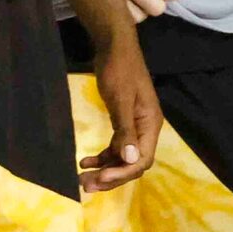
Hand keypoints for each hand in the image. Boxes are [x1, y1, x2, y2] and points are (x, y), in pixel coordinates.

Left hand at [82, 33, 161, 191]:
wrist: (114, 46)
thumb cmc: (119, 69)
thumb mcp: (120, 99)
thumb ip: (125, 130)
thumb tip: (130, 159)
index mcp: (150, 124)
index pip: (141, 160)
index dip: (122, 174)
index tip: (99, 178)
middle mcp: (146, 129)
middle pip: (132, 163)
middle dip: (111, 177)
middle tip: (86, 185)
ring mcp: (135, 126)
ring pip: (122, 158)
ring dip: (105, 170)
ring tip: (82, 178)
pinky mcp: (123, 122)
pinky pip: (115, 147)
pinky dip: (102, 157)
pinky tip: (85, 161)